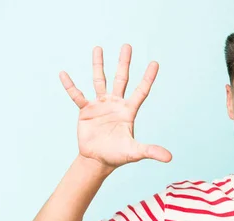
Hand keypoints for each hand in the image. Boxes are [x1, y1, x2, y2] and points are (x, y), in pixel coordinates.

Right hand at [59, 44, 171, 169]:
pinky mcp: (86, 111)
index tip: (155, 62)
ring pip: (99, 80)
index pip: (141, 90)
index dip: (148, 77)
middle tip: (127, 46)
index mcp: (129, 111)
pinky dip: (70, 86)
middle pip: (121, 79)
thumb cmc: (118, 156)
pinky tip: (64, 74)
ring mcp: (101, 105)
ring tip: (98, 48)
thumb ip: (151, 151)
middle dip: (124, 63)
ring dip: (98, 65)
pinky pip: (77, 96)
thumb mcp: (135, 152)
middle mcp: (116, 104)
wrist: (98, 160)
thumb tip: (169, 158)